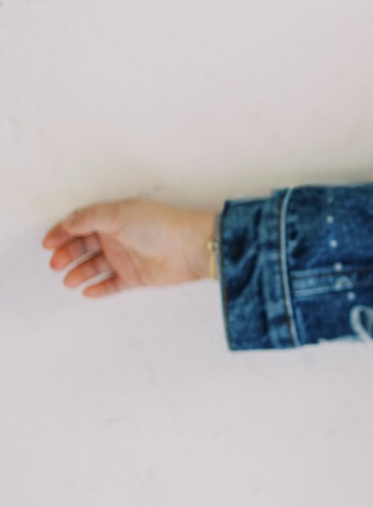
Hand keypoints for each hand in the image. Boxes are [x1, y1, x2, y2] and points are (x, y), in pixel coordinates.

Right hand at [42, 199, 219, 297]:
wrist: (191, 248)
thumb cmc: (157, 225)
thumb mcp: (118, 215)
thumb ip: (89, 218)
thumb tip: (67, 223)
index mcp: (113, 218)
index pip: (81, 225)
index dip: (62, 233)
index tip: (47, 244)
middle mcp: (118, 237)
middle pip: (84, 246)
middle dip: (67, 254)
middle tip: (56, 265)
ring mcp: (127, 257)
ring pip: (95, 266)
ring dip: (79, 273)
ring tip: (69, 281)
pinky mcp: (136, 277)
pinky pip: (112, 284)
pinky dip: (99, 288)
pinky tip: (86, 291)